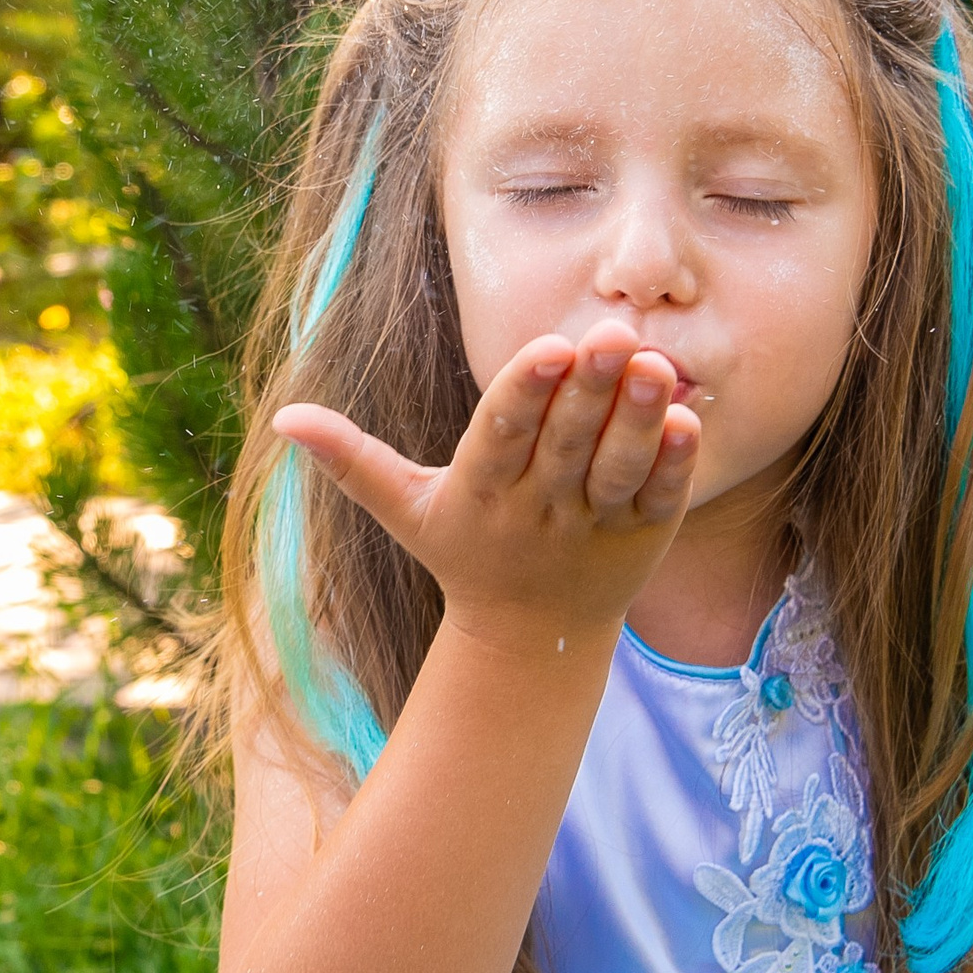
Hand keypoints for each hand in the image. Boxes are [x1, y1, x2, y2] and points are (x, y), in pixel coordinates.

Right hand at [272, 319, 700, 655]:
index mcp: (480, 492)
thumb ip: (352, 460)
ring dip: (639, 420)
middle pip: (566, 442)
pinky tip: (689, 421)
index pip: (502, 433)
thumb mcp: (406, 509)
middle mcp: (538, 508)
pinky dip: (674, 465)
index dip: (526, 391)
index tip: (550, 346)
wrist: (530, 639)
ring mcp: (593, 525)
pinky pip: (659, 499)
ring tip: (657, 366)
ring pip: (617, 469)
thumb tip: (282, 419)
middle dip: (591, 388)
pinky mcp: (641, 538)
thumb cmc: (464, 553)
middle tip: (615, 332)